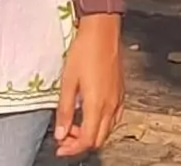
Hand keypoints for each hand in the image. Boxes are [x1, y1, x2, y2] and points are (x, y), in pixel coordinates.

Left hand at [54, 13, 124, 156]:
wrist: (102, 31)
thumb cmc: (84, 51)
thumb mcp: (68, 80)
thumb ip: (64, 109)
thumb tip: (59, 133)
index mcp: (97, 105)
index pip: (87, 140)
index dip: (72, 149)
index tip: (60, 148)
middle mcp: (111, 107)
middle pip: (99, 139)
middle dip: (80, 143)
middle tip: (64, 137)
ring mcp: (118, 100)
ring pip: (107, 130)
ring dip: (91, 133)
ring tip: (74, 125)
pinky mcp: (121, 93)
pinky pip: (114, 118)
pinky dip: (101, 123)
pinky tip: (89, 114)